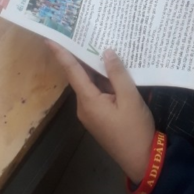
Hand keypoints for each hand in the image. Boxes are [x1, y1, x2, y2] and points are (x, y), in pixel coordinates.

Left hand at [48, 43, 154, 182]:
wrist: (143, 160)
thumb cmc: (135, 129)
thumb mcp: (130, 98)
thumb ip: (118, 74)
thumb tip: (106, 52)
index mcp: (88, 101)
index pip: (72, 71)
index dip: (61, 54)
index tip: (50, 39)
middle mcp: (85, 107)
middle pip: (81, 76)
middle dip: (82, 56)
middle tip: (84, 32)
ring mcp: (92, 113)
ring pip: (91, 85)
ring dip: (96, 68)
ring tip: (99, 44)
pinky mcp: (100, 117)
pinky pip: (98, 93)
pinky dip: (103, 81)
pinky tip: (112, 68)